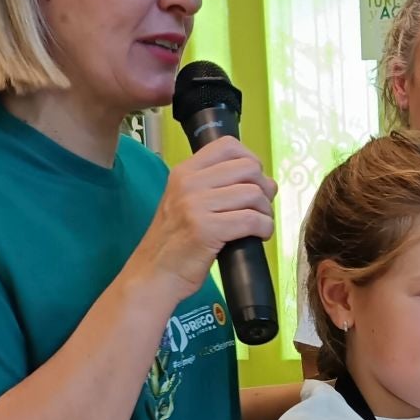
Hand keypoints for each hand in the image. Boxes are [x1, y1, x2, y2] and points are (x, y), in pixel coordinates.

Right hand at [126, 138, 275, 300]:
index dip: (251, 160)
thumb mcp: (184, 202)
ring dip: (266, 211)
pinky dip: (264, 228)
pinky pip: (251, 220)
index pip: (228, 145)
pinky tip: (260, 235)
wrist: (153, 274)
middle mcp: (189, 183)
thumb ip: (211, 186)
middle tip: (260, 207)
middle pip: (248, 168)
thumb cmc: (174, 243)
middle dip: (264, 188)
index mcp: (184, 172)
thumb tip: (258, 180)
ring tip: (260, 224)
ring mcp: (196, 205)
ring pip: (253, 194)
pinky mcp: (206, 230)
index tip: (254, 181)